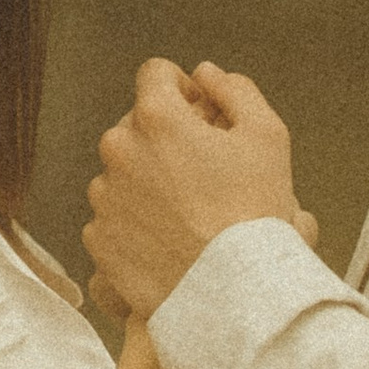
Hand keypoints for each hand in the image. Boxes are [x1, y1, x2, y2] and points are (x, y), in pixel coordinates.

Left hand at [85, 59, 304, 319]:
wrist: (233, 294)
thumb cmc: (254, 217)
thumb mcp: (268, 138)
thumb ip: (236, 91)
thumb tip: (208, 75)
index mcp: (156, 118)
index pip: (155, 74)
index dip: (182, 89)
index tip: (200, 114)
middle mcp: (119, 151)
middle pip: (136, 125)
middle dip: (165, 139)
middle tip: (203, 172)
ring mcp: (104, 197)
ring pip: (122, 172)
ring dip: (148, 181)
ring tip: (187, 212)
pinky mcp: (99, 238)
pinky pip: (113, 217)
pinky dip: (135, 222)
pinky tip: (169, 239)